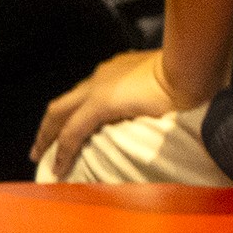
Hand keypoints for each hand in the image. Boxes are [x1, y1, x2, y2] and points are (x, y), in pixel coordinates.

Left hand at [31, 49, 200, 178]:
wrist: (193, 66)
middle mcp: (103, 75)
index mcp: (119, 70)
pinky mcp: (101, 103)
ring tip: (40, 157)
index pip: (88, 92)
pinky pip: (72, 132)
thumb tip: (165, 110)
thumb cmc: (192, 73)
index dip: (76, 111)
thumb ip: (158, 94)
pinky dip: (62, 149)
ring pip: (59, 114)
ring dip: (47, 137)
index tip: (70, 127)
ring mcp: (99, 88)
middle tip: (40, 146)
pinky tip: (58, 165)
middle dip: (49, 125)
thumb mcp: (170, 83)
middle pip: (64, 103)